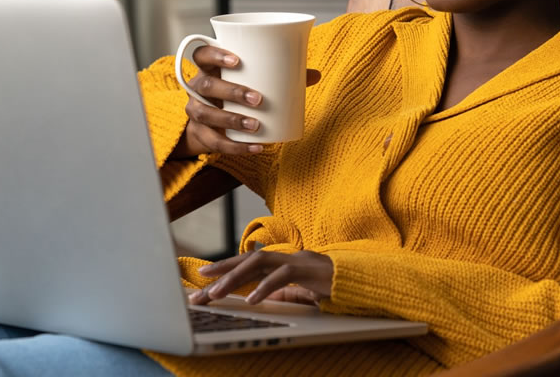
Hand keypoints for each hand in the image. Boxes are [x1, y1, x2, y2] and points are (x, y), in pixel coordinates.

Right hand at [174, 46, 321, 157]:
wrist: (210, 123)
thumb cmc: (235, 92)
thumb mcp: (252, 81)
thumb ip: (281, 76)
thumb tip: (315, 74)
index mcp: (209, 68)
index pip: (201, 54)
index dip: (215, 55)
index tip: (236, 60)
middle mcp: (197, 88)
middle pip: (207, 85)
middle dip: (232, 91)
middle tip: (258, 99)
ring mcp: (195, 111)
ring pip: (206, 114)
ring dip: (232, 120)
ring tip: (256, 125)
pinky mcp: (200, 134)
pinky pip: (215, 141)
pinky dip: (236, 146)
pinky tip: (256, 147)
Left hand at [189, 250, 333, 305]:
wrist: (360, 281)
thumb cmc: (331, 286)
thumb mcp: (301, 292)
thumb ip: (282, 292)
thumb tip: (260, 297)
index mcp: (282, 262)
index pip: (248, 264)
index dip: (225, 269)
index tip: (203, 279)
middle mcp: (285, 257)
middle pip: (246, 261)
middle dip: (221, 273)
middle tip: (199, 288)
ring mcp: (296, 260)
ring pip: (258, 263)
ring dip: (234, 278)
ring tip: (216, 293)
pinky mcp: (307, 269)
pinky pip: (282, 277)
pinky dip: (265, 288)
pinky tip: (251, 300)